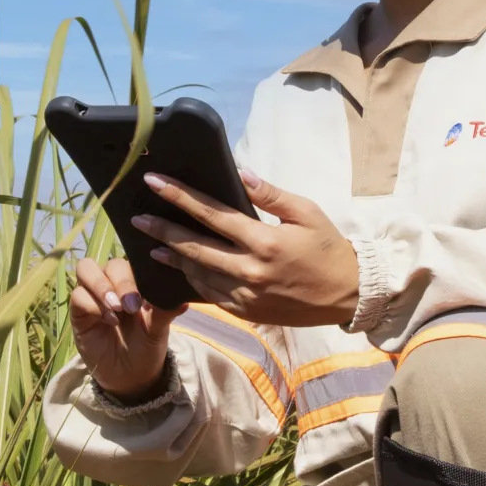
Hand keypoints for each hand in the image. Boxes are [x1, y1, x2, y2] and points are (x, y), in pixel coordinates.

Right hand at [66, 257, 177, 396]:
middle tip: (132, 306)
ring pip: (86, 269)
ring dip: (101, 286)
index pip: (133, 260)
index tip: (149, 295)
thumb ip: (165, 311)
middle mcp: (112, 282)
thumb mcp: (158, 329)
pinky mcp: (79, 311)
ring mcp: (93, 294)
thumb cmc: (146, 346)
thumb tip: (183, 299)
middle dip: (122, 281)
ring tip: (117, 308)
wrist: (130, 376)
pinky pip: (78, 295)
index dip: (139, 271)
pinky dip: (93, 304)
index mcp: (135, 281)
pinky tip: (109, 321)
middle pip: (110, 263)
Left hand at [131, 169, 360, 328]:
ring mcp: (246, 295)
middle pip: (194, 246)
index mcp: (264, 241)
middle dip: (162, 229)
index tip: (155, 181)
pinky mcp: (247, 312)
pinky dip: (192, 281)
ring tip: (151, 244)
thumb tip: (240, 173)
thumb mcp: (307, 212)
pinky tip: (181, 269)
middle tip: (137, 218)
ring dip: (172, 258)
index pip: (212, 213)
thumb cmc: (329, 247)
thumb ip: (270, 194)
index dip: (180, 196)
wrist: (348, 295)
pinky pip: (210, 295)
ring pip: (198, 274)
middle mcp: (250, 270)